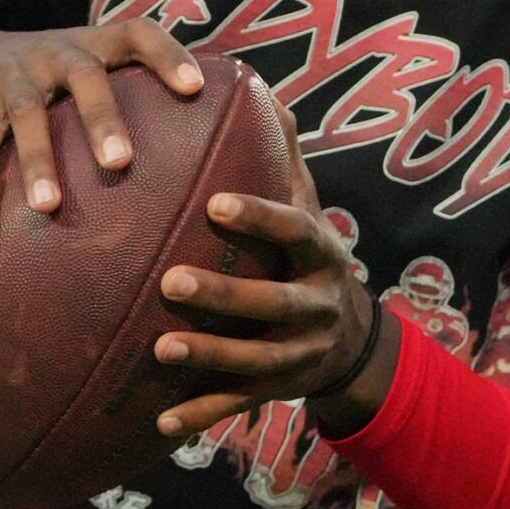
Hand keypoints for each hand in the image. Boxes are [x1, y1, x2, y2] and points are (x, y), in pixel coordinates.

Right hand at [0, 21, 202, 229]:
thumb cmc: (44, 79)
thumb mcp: (80, 70)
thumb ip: (126, 97)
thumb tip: (202, 153)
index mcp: (90, 45)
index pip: (137, 33)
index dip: (167, 54)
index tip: (194, 88)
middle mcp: (53, 54)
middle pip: (83, 75)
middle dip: (102, 118)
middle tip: (120, 162)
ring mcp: (11, 77)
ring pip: (27, 114)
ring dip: (38, 161)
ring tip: (48, 207)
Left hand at [150, 103, 382, 438]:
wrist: (349, 341)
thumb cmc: (307, 254)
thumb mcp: (308, 205)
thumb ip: (281, 154)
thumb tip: (256, 85)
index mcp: (322, 251)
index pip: (295, 228)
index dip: (260, 217)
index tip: (214, 202)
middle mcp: (318, 305)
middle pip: (274, 303)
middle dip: (225, 295)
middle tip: (170, 279)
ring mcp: (301, 353)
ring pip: (257, 361)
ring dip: (209, 357)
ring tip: (159, 349)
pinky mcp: (280, 392)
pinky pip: (240, 407)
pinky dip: (203, 416)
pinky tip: (162, 423)